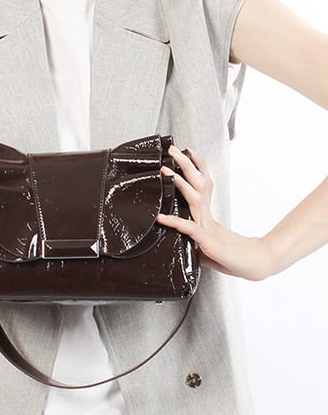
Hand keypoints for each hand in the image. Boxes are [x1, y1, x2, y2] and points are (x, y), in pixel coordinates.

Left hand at [156, 145, 269, 280]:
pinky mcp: (207, 241)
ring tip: (166, 171)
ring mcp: (208, 226)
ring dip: (180, 182)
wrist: (253, 265)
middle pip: (199, 182)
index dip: (195, 165)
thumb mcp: (207, 245)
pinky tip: (161, 217)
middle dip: (185, 164)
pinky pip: (189, 228)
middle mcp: (208, 215)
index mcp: (208, 214)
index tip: (186, 150)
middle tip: (173, 150)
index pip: (203, 183)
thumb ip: (192, 240)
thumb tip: (179, 241)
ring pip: (195, 197)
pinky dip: (174, 222)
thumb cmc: (231, 256)